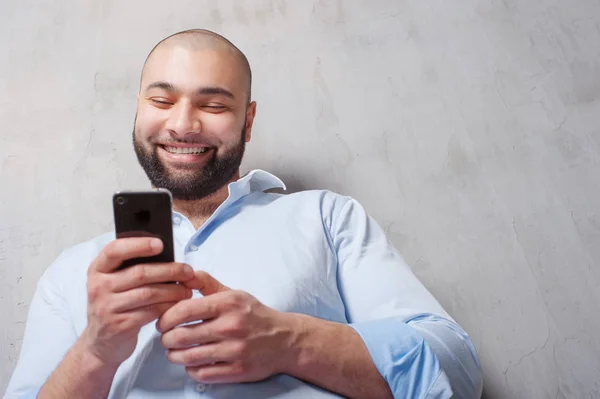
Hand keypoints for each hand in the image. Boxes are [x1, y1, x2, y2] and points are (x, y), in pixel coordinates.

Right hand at [80, 237, 195, 366]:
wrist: (101, 343)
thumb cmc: (116, 305)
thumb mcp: (115, 283)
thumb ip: (131, 268)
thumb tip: (167, 254)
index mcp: (97, 269)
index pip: (115, 250)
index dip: (139, 245)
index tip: (160, 243)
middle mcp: (98, 286)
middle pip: (140, 273)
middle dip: (169, 271)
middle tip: (188, 272)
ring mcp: (106, 307)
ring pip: (148, 293)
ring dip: (173, 291)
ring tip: (187, 290)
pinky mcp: (119, 325)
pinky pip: (150, 312)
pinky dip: (167, 307)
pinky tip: (177, 305)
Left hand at [157, 271, 296, 382]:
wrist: (285, 340)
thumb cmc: (255, 315)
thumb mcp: (234, 293)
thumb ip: (208, 284)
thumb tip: (186, 273)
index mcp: (228, 304)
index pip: (184, 310)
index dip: (166, 317)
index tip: (162, 322)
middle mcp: (230, 326)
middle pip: (181, 336)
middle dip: (166, 339)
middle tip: (166, 338)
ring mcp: (234, 350)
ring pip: (188, 357)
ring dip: (174, 355)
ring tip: (174, 351)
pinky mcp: (237, 370)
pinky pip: (202, 373)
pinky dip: (190, 369)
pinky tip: (191, 363)